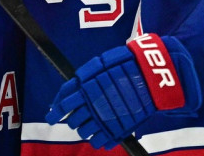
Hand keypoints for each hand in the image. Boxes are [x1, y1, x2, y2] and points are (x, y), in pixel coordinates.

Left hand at [46, 34, 200, 149]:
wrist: (151, 74)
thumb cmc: (125, 64)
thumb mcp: (99, 65)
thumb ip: (81, 80)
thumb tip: (66, 92)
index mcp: (85, 87)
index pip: (64, 103)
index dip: (56, 111)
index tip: (52, 116)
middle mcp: (92, 104)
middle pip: (73, 119)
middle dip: (72, 120)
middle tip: (74, 119)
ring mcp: (105, 117)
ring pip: (84, 131)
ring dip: (84, 130)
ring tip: (87, 127)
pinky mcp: (118, 127)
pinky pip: (100, 140)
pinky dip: (97, 140)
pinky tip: (98, 137)